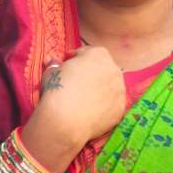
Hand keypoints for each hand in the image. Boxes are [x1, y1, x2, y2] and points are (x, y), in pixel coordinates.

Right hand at [21, 47, 125, 172]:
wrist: (66, 119)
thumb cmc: (57, 90)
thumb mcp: (51, 73)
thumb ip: (54, 65)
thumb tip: (51, 61)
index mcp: (98, 54)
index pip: (87, 53)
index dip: (75, 59)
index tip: (66, 67)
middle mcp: (113, 69)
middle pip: (102, 69)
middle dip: (90, 74)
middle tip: (76, 84)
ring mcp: (120, 89)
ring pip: (109, 87)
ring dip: (99, 90)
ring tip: (83, 100)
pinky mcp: (120, 108)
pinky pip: (111, 104)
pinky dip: (103, 107)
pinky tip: (90, 112)